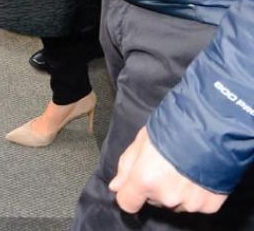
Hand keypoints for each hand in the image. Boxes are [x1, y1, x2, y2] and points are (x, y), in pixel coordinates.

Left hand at [110, 127, 227, 214]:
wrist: (214, 126)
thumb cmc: (175, 125)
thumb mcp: (143, 138)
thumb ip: (127, 165)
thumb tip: (116, 186)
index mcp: (145, 179)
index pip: (127, 202)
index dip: (129, 193)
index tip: (134, 184)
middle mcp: (166, 196)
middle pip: (152, 199)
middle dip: (155, 185)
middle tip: (165, 163)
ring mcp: (188, 203)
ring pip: (174, 202)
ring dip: (175, 189)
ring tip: (183, 165)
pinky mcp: (208, 205)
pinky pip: (195, 203)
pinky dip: (195, 192)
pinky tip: (198, 172)